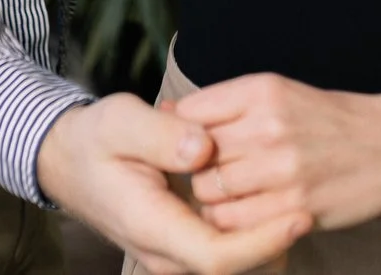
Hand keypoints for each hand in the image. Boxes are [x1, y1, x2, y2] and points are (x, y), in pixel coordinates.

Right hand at [38, 95, 312, 274]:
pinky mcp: (184, 250)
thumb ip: (160, 134)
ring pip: (240, 268)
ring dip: (272, 241)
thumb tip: (202, 147)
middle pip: (238, 270)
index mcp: (151, 227)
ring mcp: (176, 259)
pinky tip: (275, 201)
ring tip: (298, 198)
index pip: (218, 258)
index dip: (263, 241)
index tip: (299, 212)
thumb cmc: (95, 139)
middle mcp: (166, 256)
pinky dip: (258, 236)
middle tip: (311, 200)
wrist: (69, 163)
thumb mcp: (119, 121)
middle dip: (279, 242)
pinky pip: (231, 256)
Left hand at [174, 73, 380, 234]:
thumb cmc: (327, 120)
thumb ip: (225, 104)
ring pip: (209, 192)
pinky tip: (247, 212)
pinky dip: (231, 222)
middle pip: (195, 156)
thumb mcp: (279, 93)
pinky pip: (234, 222)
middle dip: (197, 169)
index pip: (190, 112)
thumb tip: (167, 112)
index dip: (183, 134)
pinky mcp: (294, 207)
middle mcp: (268, 126)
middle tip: (213, 173)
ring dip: (211, 199)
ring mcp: (281, 169)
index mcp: (261, 90)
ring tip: (232, 194)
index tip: (192, 146)